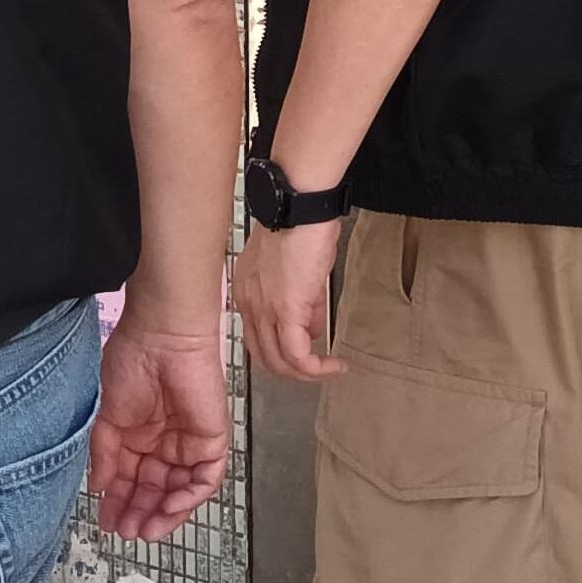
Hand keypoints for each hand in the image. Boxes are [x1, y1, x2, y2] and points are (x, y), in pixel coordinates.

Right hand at [89, 320, 230, 541]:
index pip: (130, 480)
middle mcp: (164, 445)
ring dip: (164, 513)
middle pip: (154, 490)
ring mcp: (189, 444)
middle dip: (140, 513)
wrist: (162, 339)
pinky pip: (205, 479)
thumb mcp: (108, 416)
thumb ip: (105, 455)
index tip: (106, 522)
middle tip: (126, 532)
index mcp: (138, 437)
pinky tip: (169, 507)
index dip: (119, 502)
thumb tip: (98, 487)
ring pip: (180, 491)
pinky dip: (189, 497)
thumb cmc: (131, 364)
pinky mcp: (212, 441)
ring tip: (145, 529)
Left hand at [235, 219, 346, 382]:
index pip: (256, 337)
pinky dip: (317, 368)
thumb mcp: (297, 271)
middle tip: (317, 370)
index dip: (281, 350)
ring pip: (279, 362)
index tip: (305, 352)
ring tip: (330, 370)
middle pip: (263, 356)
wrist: (298, 208)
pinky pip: (298, 356)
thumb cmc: (300, 228)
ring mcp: (264, 309)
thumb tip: (312, 327)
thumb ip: (301, 301)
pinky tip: (334, 366)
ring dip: (307, 374)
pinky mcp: (286, 311)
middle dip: (293, 371)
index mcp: (247, 292)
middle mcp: (249, 304)